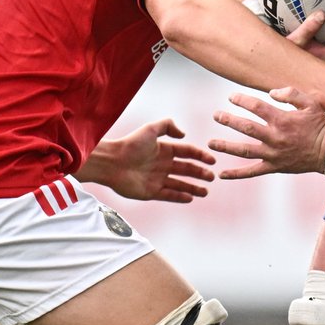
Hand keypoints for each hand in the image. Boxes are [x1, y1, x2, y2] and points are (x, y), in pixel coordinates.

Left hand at [78, 119, 215, 201]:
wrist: (112, 162)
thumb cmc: (129, 145)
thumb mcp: (150, 129)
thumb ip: (168, 126)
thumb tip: (184, 134)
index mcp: (164, 150)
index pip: (187, 153)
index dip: (200, 156)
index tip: (212, 161)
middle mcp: (162, 165)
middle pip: (186, 170)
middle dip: (200, 173)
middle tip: (212, 177)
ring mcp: (157, 179)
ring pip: (180, 185)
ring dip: (193, 188)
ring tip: (206, 192)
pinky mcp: (150, 192)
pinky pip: (169, 195)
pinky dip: (180, 197)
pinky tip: (191, 198)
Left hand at [209, 87, 324, 179]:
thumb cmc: (320, 125)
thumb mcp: (311, 103)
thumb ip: (292, 93)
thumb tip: (271, 92)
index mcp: (282, 120)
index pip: (256, 107)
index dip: (241, 100)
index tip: (231, 97)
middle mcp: (275, 137)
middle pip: (245, 127)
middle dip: (228, 120)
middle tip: (216, 115)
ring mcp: (273, 154)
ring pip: (244, 150)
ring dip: (226, 146)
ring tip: (210, 143)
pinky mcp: (274, 166)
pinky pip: (252, 172)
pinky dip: (236, 174)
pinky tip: (222, 175)